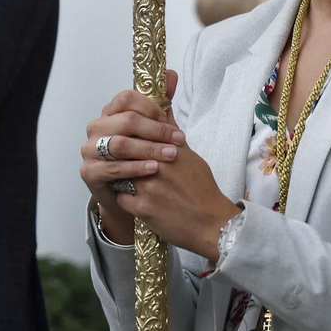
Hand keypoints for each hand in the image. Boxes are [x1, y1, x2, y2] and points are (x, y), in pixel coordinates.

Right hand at [81, 70, 183, 242]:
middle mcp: (97, 127)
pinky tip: (153, 169)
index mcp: (110, 113)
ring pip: (120, 144)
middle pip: (126, 120)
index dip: (151, 107)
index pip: (127, 98)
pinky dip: (136, 167)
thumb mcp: (154, 131)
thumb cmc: (141, 158)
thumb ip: (161, 103)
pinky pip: (113, 167)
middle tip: (178, 141)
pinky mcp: (88, 172)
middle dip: (156, 130)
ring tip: (170, 155)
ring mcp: (89, 149)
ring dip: (149, 149)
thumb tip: (171, 74)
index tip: (170, 119)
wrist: (129, 193)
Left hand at [117, 112, 237, 260]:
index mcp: (168, 150)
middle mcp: (157, 165)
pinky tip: (132, 198)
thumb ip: (172, 133)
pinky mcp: (142, 209)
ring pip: (118, 174)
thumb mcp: (190, 156)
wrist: (211, 223)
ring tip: (125, 177)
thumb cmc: (203, 189)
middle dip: (121, 155)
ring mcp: (147, 188)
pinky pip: (120, 197)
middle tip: (121, 159)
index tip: (129, 139)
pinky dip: (123, 197)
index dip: (130, 136)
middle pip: (125, 152)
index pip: (138, 134)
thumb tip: (164, 107)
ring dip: (120, 175)